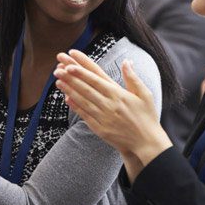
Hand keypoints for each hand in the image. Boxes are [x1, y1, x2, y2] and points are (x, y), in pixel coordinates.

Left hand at [54, 49, 169, 160]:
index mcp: (118, 94)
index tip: (69, 62)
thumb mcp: (145, 94)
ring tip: (57, 80)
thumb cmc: (147, 117)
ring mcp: (103, 117)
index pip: (96, 78)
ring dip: (69, 90)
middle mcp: (109, 104)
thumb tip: (126, 61)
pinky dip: (75, 107)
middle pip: (85, 88)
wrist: (147, 143)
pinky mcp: (100, 129)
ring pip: (83, 100)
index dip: (81, 69)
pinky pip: (85, 115)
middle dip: (70, 77)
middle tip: (57, 68)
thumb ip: (133, 77)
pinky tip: (66, 99)